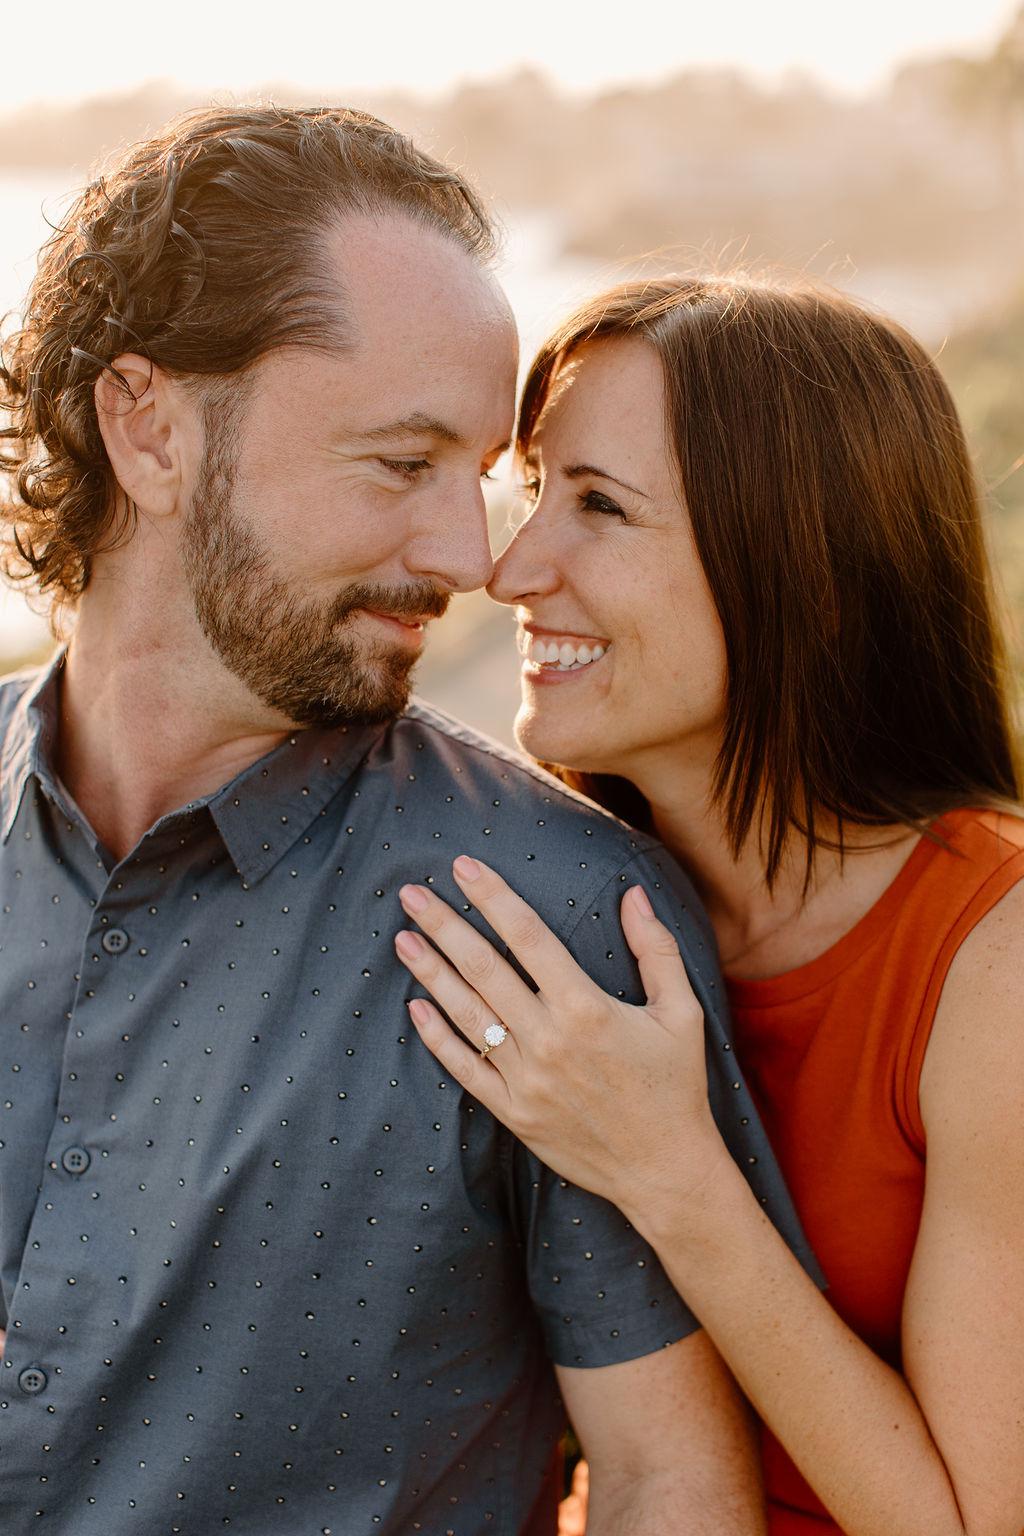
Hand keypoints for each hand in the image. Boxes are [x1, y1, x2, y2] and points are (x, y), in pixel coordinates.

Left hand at [394, 855, 727, 1223]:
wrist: (665, 1170)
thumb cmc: (676, 1086)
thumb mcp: (681, 1012)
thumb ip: (655, 948)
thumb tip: (634, 893)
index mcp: (587, 1008)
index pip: (528, 937)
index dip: (493, 897)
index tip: (463, 867)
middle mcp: (549, 1040)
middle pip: (483, 969)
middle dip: (444, 925)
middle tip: (411, 893)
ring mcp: (525, 1079)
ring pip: (467, 1014)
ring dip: (431, 973)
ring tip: (403, 938)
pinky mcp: (513, 1113)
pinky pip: (465, 1068)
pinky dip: (437, 1036)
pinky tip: (416, 1006)